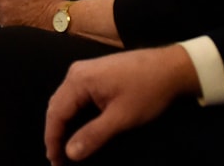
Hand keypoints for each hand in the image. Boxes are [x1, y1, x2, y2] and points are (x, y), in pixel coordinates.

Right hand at [45, 45, 199, 163]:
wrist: (171, 67)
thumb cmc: (147, 91)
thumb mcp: (121, 118)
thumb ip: (93, 135)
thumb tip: (70, 153)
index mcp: (79, 80)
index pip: (56, 113)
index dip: (52, 139)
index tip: (55, 163)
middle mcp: (77, 72)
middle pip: (57, 106)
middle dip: (55, 134)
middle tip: (59, 160)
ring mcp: (86, 71)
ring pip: (66, 102)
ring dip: (63, 125)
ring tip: (65, 149)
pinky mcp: (95, 75)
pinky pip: (76, 97)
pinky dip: (74, 115)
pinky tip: (77, 129)